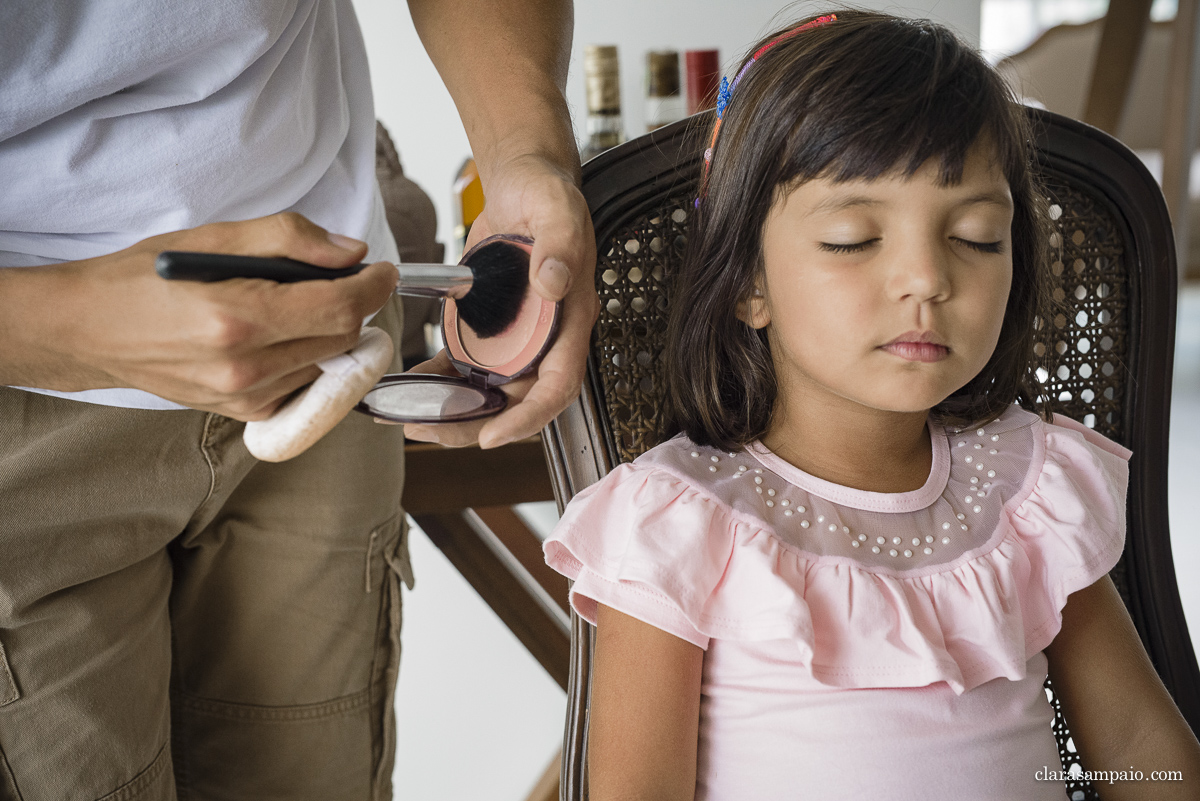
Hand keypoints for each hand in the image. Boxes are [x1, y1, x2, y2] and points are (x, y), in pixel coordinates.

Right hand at [0, 213, 397, 419]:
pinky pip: (304, 385)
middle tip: (340, 279)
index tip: (381, 270)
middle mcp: (245, 368)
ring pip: (328, 364)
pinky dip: (309, 358)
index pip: (341, 309)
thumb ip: (289, 239)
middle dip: (354, 306)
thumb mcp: (213, 237)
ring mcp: (244, 399)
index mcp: (238, 318)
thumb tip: (350, 253)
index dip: (373, 286)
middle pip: (342, 339)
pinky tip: (281, 336)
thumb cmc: (143, 278)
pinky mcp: (243, 415)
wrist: (88, 330)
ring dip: (331, 333)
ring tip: (299, 304)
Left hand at [402, 151, 598, 447]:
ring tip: (409, 421)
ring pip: (488, 391)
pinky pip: (465, 365)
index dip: (528, 417)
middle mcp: (546, 338)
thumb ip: (560, 247)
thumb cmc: (548, 195)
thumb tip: (553, 285)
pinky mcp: (489, 328)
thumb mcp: (558, 212)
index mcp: (570, 319)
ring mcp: (517, 338)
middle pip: (517, 400)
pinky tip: (407, 388)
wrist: (524, 182)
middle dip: (475, 424)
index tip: (493, 436)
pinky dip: (438, 381)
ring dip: (452, 411)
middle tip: (430, 432)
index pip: (558, 386)